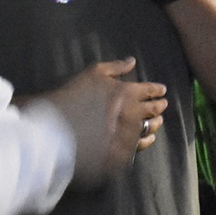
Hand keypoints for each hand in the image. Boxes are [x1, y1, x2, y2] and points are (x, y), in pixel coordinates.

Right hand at [41, 58, 169, 185]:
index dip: (157, 91)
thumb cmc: (72, 95)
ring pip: (146, 131)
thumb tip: (132, 61)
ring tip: (156, 124)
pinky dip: (142, 144)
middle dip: (158, 108)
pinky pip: (135, 149)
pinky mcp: (115, 153)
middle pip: (151, 112)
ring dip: (153, 126)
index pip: (149, 91)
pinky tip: (145, 140)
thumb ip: (115, 67)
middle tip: (162, 107)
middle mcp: (128, 115)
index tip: (162, 91)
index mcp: (124, 94)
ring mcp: (122, 136)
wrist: (53, 125)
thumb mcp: (93, 73)